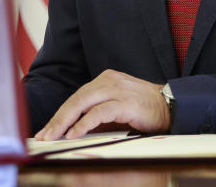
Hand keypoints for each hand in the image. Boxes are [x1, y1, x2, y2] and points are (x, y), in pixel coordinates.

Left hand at [34, 69, 170, 139]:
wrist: (172, 106)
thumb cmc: (144, 110)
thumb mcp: (115, 111)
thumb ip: (96, 115)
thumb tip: (72, 130)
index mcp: (105, 79)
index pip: (76, 97)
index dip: (60, 114)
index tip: (47, 130)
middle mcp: (108, 80)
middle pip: (76, 99)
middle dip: (57, 119)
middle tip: (43, 135)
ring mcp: (117, 89)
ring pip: (83, 103)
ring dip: (65, 122)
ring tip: (53, 136)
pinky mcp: (125, 102)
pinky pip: (99, 112)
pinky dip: (84, 124)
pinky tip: (73, 134)